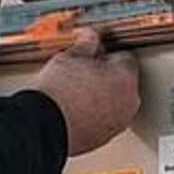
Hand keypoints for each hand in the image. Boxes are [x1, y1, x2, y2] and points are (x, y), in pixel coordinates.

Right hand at [31, 32, 139, 156]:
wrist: (44, 126)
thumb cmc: (59, 93)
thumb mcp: (70, 57)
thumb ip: (86, 43)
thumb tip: (89, 36)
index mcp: (125, 78)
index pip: (125, 58)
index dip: (106, 54)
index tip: (93, 55)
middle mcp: (128, 102)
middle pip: (123, 82)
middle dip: (107, 76)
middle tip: (84, 73)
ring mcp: (119, 122)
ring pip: (116, 103)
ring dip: (103, 96)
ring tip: (77, 92)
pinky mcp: (106, 137)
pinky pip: (106, 120)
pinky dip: (96, 114)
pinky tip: (77, 109)